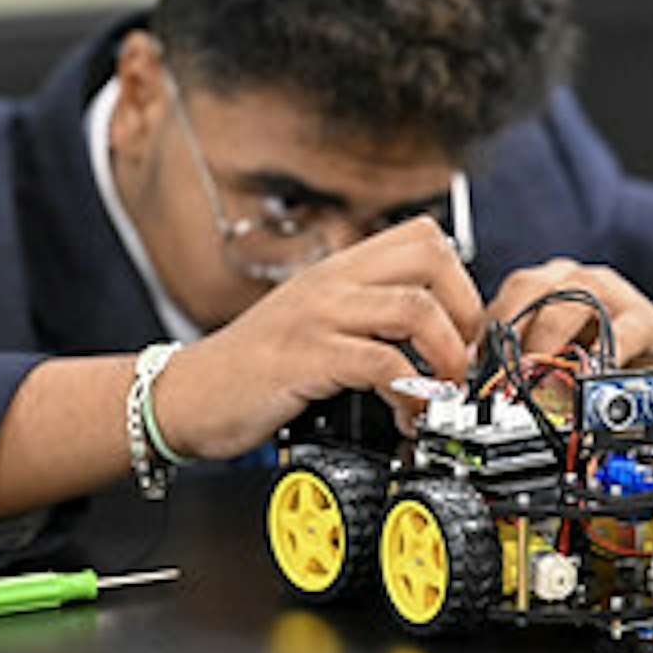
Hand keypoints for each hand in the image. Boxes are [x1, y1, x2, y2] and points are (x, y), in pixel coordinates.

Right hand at [157, 217, 481, 457]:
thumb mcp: (316, 320)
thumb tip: (433, 329)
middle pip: (432, 258)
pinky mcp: (305, 358)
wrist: (186, 394)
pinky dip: (409, 395)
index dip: (461, 282)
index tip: (463, 331)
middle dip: (466, 311)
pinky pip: (381, 365)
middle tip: (462, 360)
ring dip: (446, 357)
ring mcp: (318, 316)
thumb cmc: (252, 366)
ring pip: (415, 309)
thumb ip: (366, 313)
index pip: (425, 237)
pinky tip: (405, 416)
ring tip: (441, 392)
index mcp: (340, 269)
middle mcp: (332, 282)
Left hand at [484, 258, 652, 371]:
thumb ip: (524, 364)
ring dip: (548, 340)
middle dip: (509, 333)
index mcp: (551, 286)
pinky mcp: (649, 322)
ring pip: (573, 298)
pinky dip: (604, 354)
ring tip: (536, 377)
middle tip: (500, 376)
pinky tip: (590, 377)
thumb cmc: (607, 370)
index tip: (474, 370)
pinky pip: (624, 331)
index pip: (507, 295)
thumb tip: (478, 379)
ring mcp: (616, 296)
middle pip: (531, 287)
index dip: (486, 331)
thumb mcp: (558, 364)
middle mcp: (580, 282)